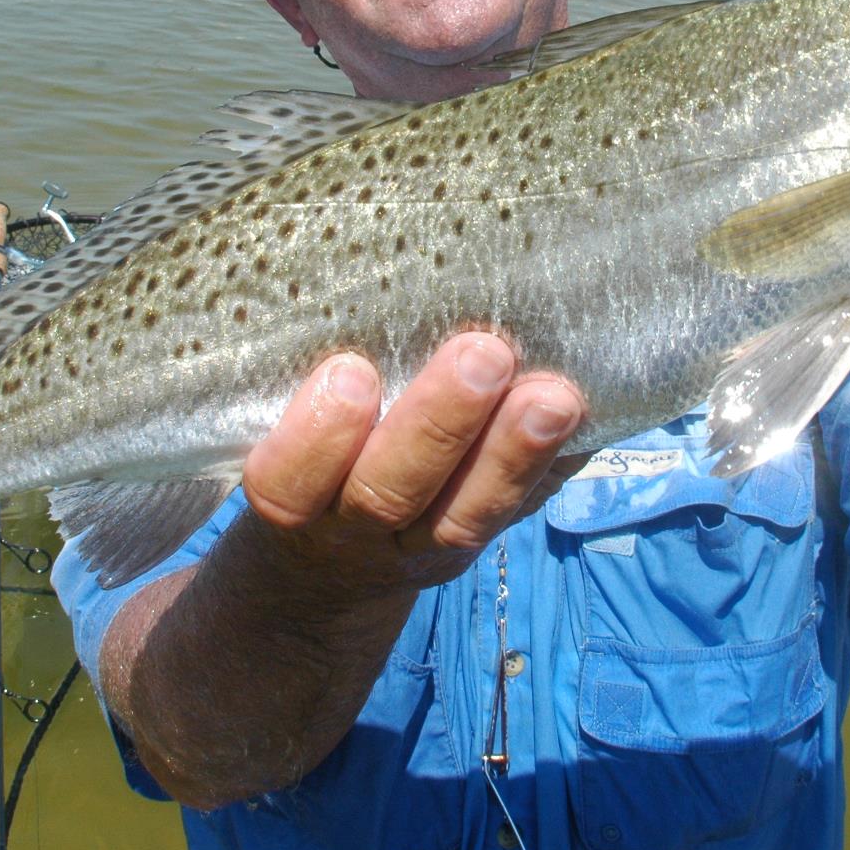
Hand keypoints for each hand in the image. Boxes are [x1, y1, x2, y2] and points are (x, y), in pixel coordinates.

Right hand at [239, 333, 587, 595]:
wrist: (323, 573)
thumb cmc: (296, 464)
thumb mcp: (258, 441)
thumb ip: (275, 386)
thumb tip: (311, 276)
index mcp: (289, 504)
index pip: (286, 484)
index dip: (317, 437)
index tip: (349, 372)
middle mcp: (352, 534)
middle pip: (388, 493)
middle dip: (438, 425)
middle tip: (483, 354)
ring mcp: (419, 550)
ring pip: (466, 516)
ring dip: (513, 453)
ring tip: (555, 397)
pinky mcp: (475, 543)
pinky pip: (520, 512)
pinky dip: (556, 465)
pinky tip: (592, 412)